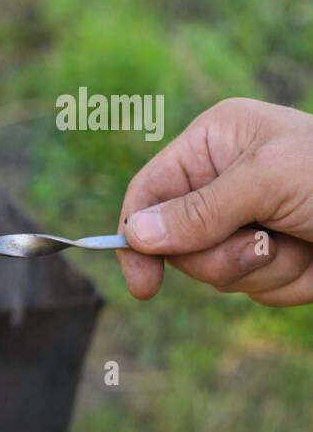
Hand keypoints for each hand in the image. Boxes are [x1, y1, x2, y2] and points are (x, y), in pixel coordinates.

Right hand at [119, 97, 312, 304]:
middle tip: (261, 243)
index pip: (149, 192)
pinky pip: (252, 288)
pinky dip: (285, 281)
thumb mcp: (265, 182)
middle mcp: (224, 181)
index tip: (144, 284)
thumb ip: (198, 211)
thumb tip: (135, 235)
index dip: (139, 237)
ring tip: (298, 242)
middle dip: (218, 254)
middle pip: (175, 242)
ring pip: (214, 272)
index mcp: (215, 143)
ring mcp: (248, 222)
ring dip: (259, 268)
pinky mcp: (274, 258)